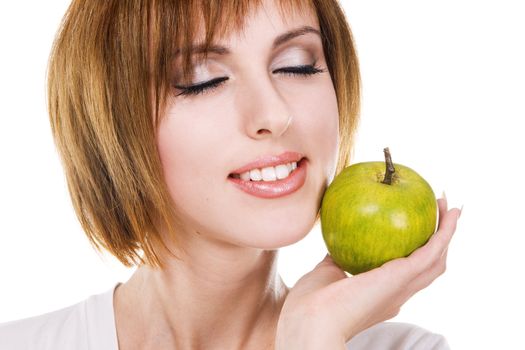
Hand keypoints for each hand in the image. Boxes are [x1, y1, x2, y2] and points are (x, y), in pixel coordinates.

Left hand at [275, 196, 460, 349]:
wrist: (310, 319)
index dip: (419, 252)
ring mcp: (402, 288)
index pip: (408, 272)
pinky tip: (448, 216)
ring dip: (447, 233)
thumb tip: (339, 238)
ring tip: (451, 209)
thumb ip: (337, 258)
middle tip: (443, 212)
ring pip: (436, 260)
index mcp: (382, 294)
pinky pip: (431, 253)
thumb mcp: (327, 272)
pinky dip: (444, 234)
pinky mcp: (402, 278)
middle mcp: (398, 294)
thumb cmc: (310, 303)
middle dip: (440, 239)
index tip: (420, 229)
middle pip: (429, 265)